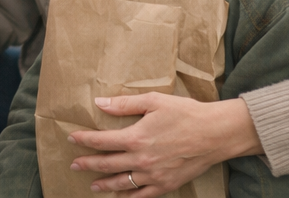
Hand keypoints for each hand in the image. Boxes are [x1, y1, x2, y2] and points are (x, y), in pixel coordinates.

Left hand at [68, 94, 260, 195]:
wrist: (215, 134)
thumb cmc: (185, 113)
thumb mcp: (153, 101)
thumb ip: (124, 104)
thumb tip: (100, 103)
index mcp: (136, 138)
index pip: (101, 141)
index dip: (84, 140)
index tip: (72, 139)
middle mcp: (141, 160)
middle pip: (107, 164)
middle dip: (88, 164)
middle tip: (74, 165)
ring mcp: (154, 175)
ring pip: (122, 183)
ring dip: (104, 184)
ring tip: (92, 185)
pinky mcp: (167, 184)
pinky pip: (143, 195)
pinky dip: (130, 197)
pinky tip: (121, 196)